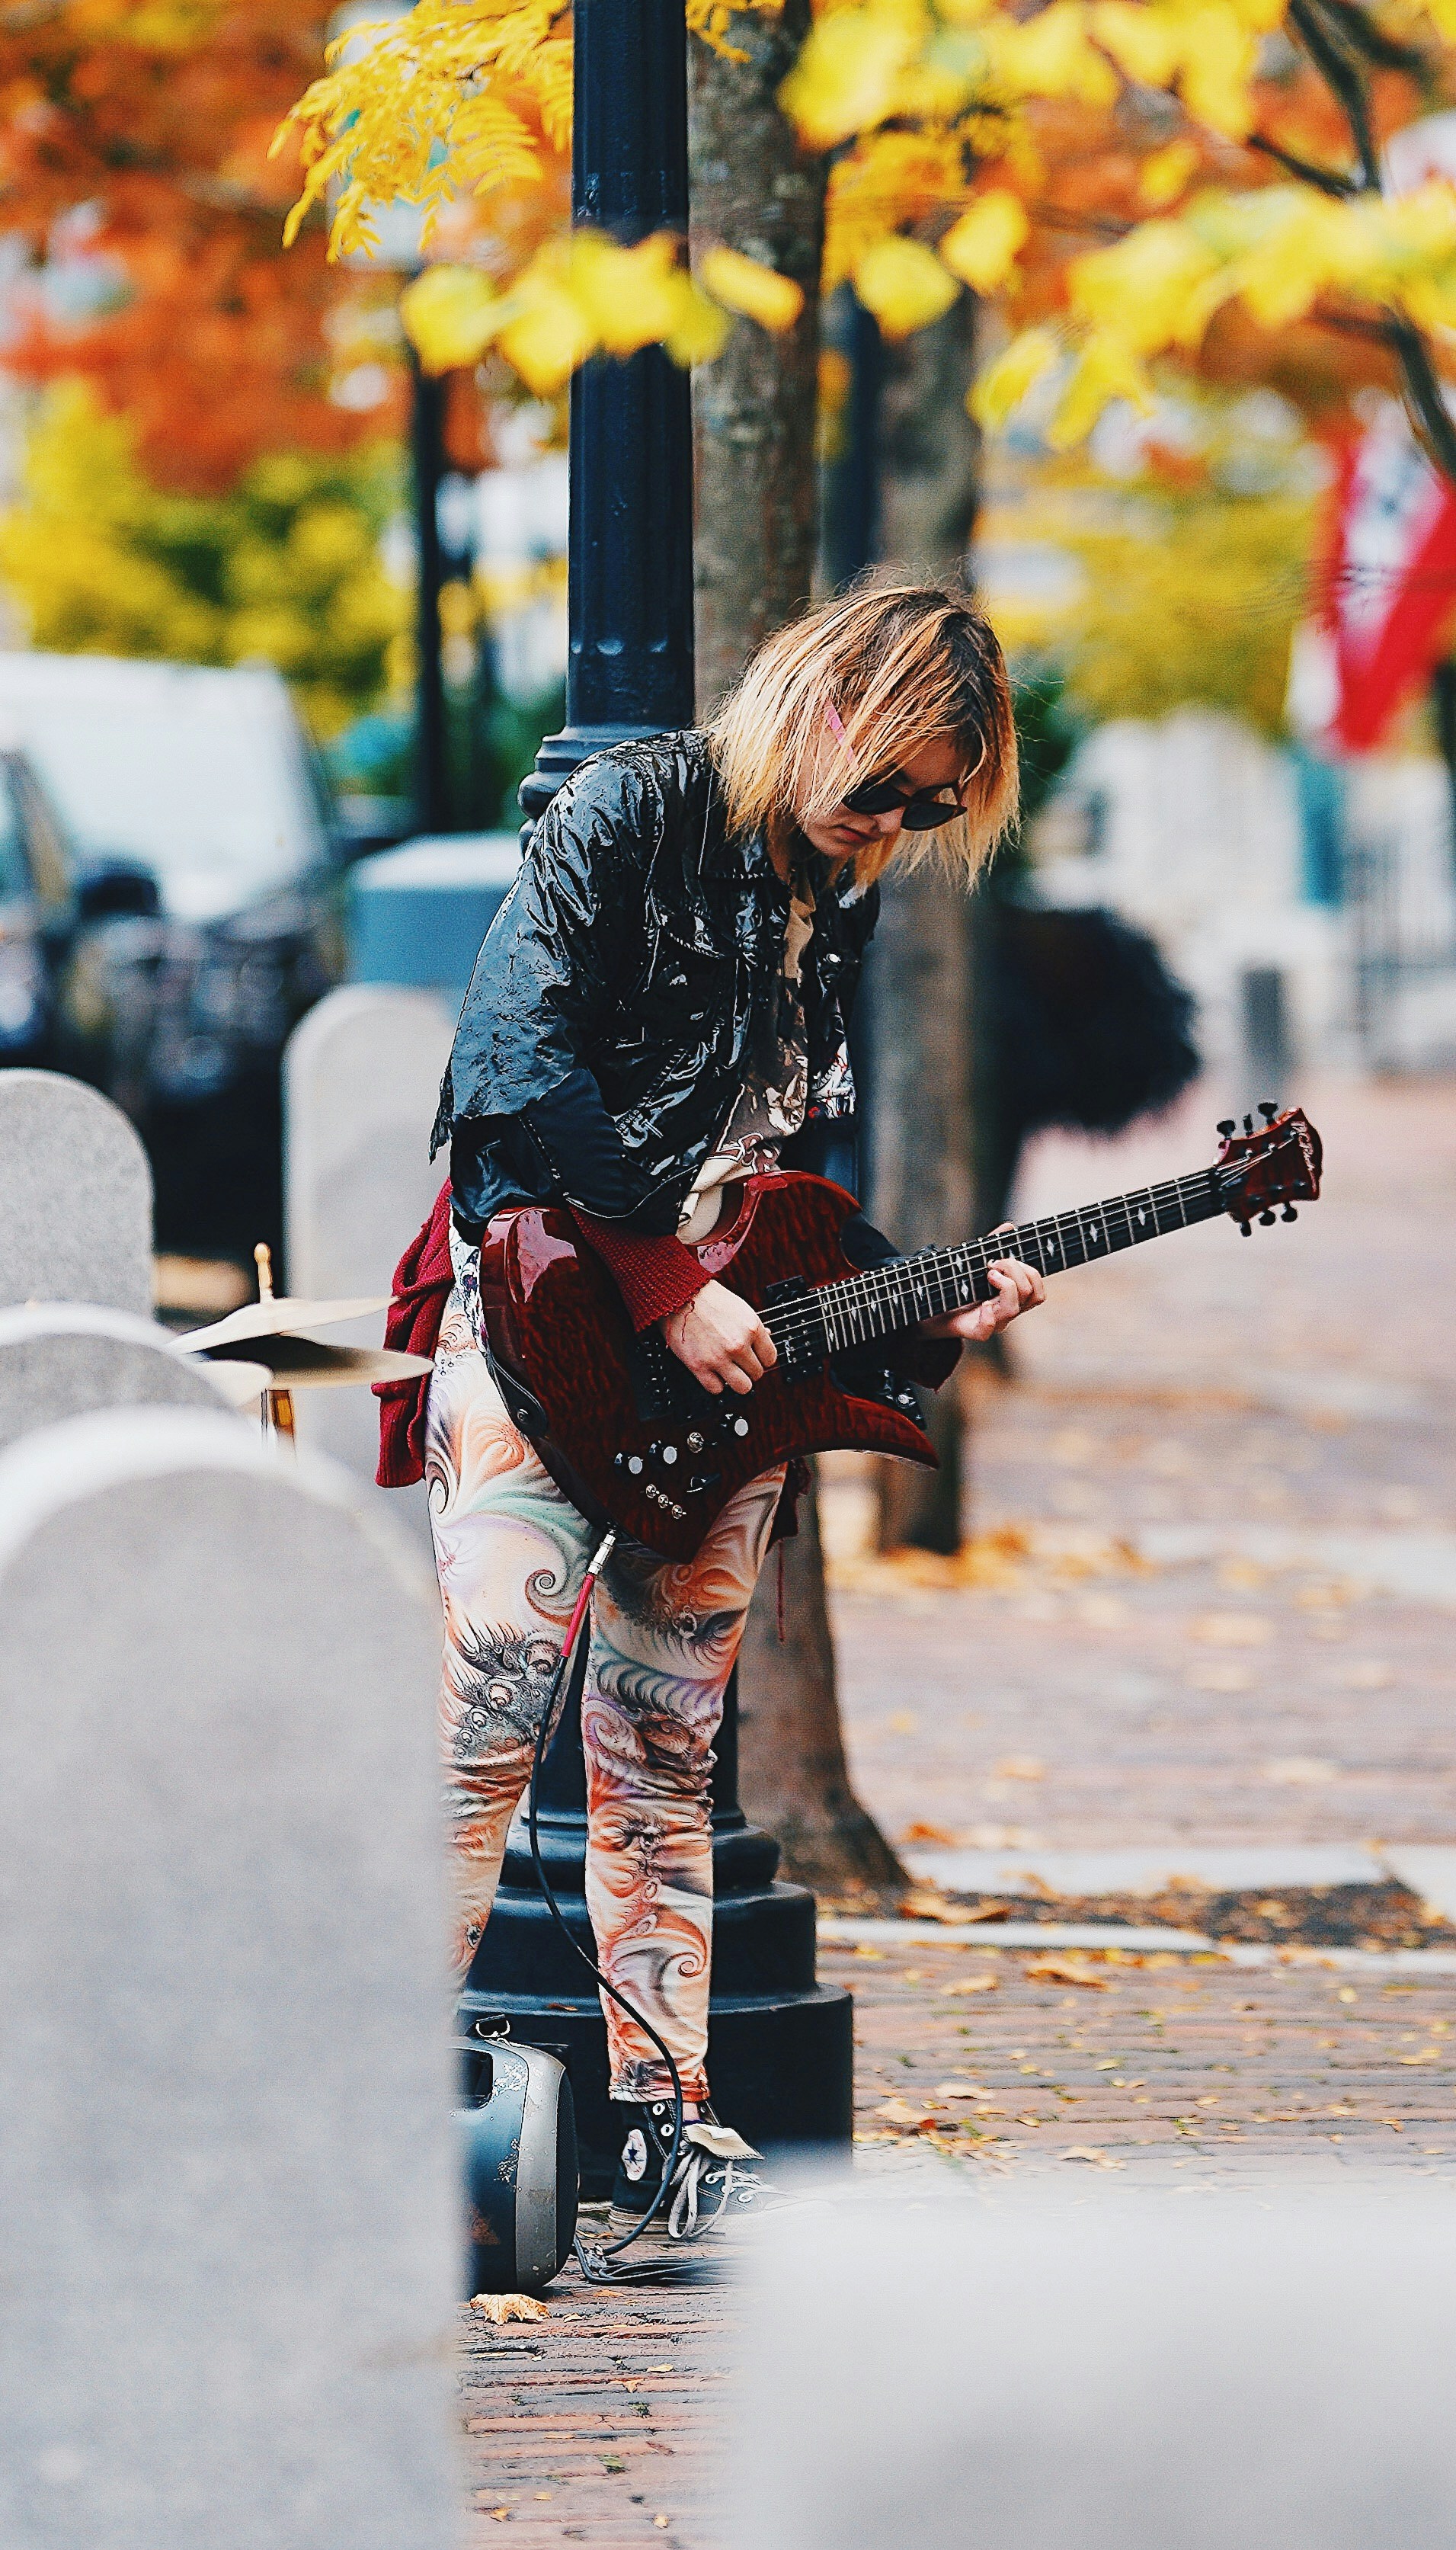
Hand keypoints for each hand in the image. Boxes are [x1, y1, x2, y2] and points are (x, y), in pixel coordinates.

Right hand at [662, 1281, 777, 1395]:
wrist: (680, 1296)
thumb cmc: (708, 1299)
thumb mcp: (740, 1307)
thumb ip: (754, 1327)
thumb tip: (766, 1337)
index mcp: (752, 1328)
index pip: (770, 1358)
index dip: (762, 1359)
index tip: (754, 1358)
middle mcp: (738, 1345)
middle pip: (757, 1374)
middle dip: (749, 1370)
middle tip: (739, 1363)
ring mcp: (719, 1357)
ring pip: (742, 1387)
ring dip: (736, 1382)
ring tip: (729, 1373)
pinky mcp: (699, 1366)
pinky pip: (716, 1389)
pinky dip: (715, 1384)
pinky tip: (712, 1373)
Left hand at [921, 1227, 1044, 1341]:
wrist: (932, 1310)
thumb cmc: (958, 1287)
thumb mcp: (975, 1264)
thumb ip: (991, 1247)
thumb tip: (1008, 1227)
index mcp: (1012, 1298)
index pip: (1038, 1292)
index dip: (1030, 1272)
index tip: (1006, 1259)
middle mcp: (1006, 1311)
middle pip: (1031, 1295)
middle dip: (1015, 1271)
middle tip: (993, 1264)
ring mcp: (993, 1323)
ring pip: (1013, 1310)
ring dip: (1005, 1286)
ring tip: (988, 1275)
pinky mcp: (974, 1331)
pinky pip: (987, 1330)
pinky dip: (987, 1316)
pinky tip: (982, 1305)